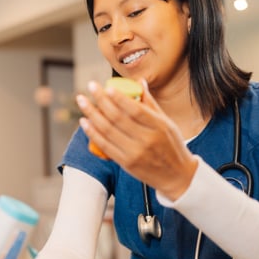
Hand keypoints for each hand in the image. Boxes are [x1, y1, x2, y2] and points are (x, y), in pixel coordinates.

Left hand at [76, 79, 197, 199]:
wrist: (177, 176)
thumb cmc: (171, 145)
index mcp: (159, 126)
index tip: (106, 86)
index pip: (135, 109)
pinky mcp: (126, 164)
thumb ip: (150, 103)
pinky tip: (84, 121)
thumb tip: (139, 82)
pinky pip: (105, 146)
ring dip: (92, 114)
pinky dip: (92, 133)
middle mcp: (147, 139)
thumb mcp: (167, 123)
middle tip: (90, 86)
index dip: (119, 98)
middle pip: (118, 118)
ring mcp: (135, 153)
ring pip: (108, 131)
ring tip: (81, 100)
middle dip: (100, 100)